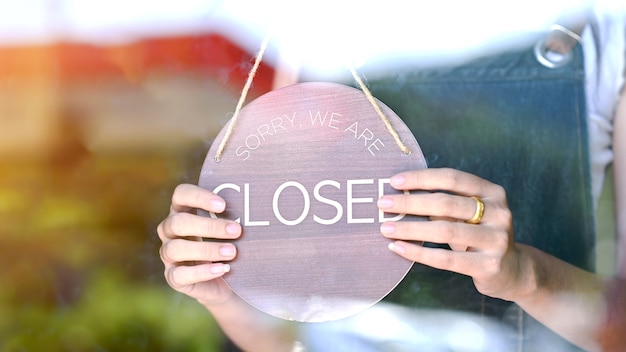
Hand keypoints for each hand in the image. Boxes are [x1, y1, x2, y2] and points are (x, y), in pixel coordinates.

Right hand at [157, 184, 241, 304]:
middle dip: (208, 226)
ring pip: (175, 249)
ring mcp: (168, 255)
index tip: (223, 205)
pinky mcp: (173, 277)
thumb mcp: (231, 229)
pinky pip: (179, 275)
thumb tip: (256, 208)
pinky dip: (202, 272)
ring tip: (232, 252)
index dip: (198, 197)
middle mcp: (170, 231)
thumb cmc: (229, 245)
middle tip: (236, 231)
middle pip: (178, 222)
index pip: (181, 195)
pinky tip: (222, 269)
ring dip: (207, 250)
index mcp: (182, 211)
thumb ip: (234, 216)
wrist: (227, 281)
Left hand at [377, 168, 528, 300]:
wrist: (512, 271)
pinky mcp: (489, 265)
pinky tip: (398, 248)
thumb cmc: (479, 235)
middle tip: (383, 204)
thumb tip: (400, 193)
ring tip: (386, 227)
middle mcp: (499, 213)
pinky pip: (446, 259)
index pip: (452, 178)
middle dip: (410, 202)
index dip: (422, 178)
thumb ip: (441, 202)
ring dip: (410, 228)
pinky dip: (418, 252)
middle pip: (446, 203)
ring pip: (444, 230)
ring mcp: (497, 240)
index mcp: (492, 192)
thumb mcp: (467, 215)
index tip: (394, 181)